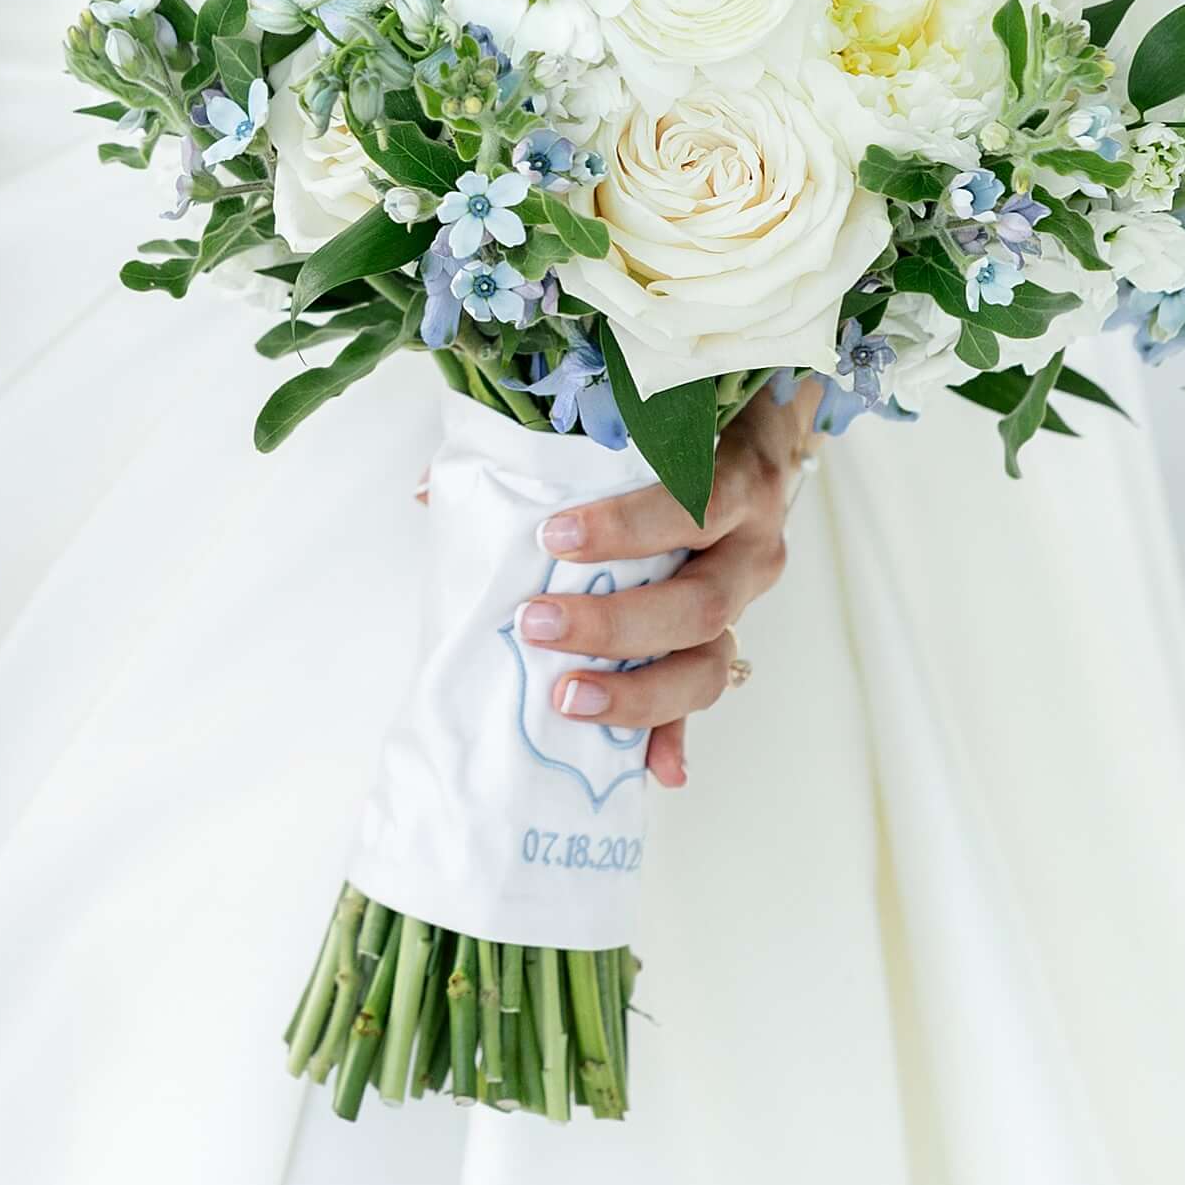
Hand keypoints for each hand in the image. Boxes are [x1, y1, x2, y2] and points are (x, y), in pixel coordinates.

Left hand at [519, 388, 815, 785]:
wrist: (749, 443)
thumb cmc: (681, 428)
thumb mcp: (640, 413)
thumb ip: (560, 439)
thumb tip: (432, 491)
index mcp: (740, 480)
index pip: (696, 504)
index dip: (630, 526)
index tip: (554, 536)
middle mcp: (752, 551)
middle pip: (700, 605)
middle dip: (616, 624)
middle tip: (538, 624)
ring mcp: (742, 606)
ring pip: (708, 665)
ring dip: (637, 692)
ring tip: (568, 699)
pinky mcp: (720, 647)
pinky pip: (700, 702)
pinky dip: (674, 737)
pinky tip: (656, 771)